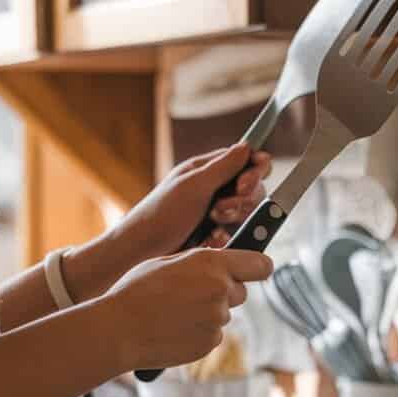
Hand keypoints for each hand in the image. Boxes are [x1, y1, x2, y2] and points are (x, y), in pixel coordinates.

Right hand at [101, 247, 272, 372]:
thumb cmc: (135, 291)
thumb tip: (221, 264)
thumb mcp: (167, 262)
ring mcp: (216, 320)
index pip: (260, 264)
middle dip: (223, 292)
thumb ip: (200, 262)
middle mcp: (220, 291)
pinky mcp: (208, 343)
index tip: (254, 270)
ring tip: (173, 312)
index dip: (258, 267)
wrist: (117, 330)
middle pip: (239, 292)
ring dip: (206, 313)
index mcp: (211, 264)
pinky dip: (198, 332)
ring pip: (222, 314)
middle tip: (191, 293)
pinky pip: (211, 335)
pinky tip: (172, 329)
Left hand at [113, 144, 271, 263]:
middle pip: (252, 188)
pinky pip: (236, 235)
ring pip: (246, 212)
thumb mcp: (194, 185)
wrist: (142, 250)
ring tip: (212, 223)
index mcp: (207, 169)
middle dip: (242, 199)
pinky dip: (225, 237)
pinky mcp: (215, 234)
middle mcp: (214, 188)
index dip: (254, 170)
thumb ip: (224, 166)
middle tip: (220, 209)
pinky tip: (209, 239)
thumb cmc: (161, 214)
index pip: (246, 160)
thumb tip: (247, 146)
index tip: (245, 185)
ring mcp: (215, 211)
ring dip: (233, 218)